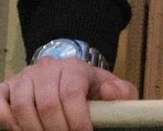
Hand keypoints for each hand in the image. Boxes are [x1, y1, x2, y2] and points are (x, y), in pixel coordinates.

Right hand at [0, 58, 136, 130]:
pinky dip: (9, 122)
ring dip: (34, 130)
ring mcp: (23, 78)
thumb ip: (120, 91)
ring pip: (22, 106)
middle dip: (57, 129)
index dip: (76, 119)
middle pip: (47, 103)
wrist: (65, 76)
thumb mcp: (109, 87)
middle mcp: (46, 69)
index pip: (71, 93)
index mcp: (74, 67)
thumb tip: (111, 93)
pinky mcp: (5, 88)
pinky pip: (0, 105)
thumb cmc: (89, 88)